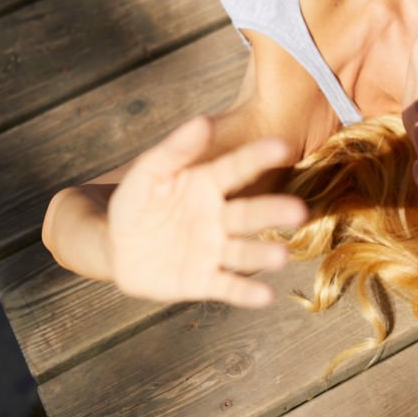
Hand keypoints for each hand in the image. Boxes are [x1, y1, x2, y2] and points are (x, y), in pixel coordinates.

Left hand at [106, 115, 307, 306]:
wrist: (118, 249)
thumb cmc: (137, 203)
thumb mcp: (149, 172)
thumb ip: (176, 149)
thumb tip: (203, 120)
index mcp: (208, 184)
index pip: (237, 168)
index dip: (258, 157)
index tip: (282, 147)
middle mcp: (219, 217)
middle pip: (249, 214)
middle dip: (274, 212)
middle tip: (299, 211)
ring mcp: (214, 250)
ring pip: (243, 251)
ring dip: (263, 253)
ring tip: (282, 256)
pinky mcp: (203, 281)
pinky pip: (227, 286)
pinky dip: (246, 293)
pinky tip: (266, 296)